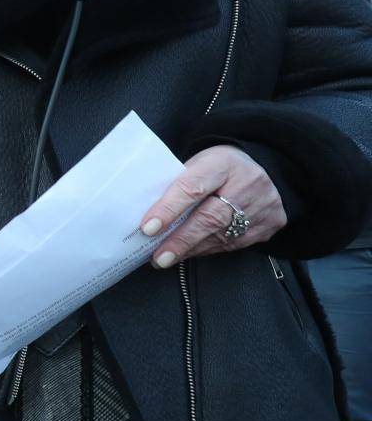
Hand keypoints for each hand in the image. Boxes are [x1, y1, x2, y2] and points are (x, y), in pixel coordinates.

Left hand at [140, 145, 285, 266]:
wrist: (265, 167)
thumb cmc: (219, 167)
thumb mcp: (199, 162)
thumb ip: (179, 184)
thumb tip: (148, 214)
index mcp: (223, 162)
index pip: (192, 187)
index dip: (168, 209)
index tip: (148, 228)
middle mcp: (248, 183)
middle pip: (210, 217)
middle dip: (180, 240)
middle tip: (158, 256)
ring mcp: (263, 205)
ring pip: (222, 235)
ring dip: (190, 249)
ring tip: (165, 258)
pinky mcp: (271, 223)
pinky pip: (235, 243)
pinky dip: (208, 249)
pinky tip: (190, 253)